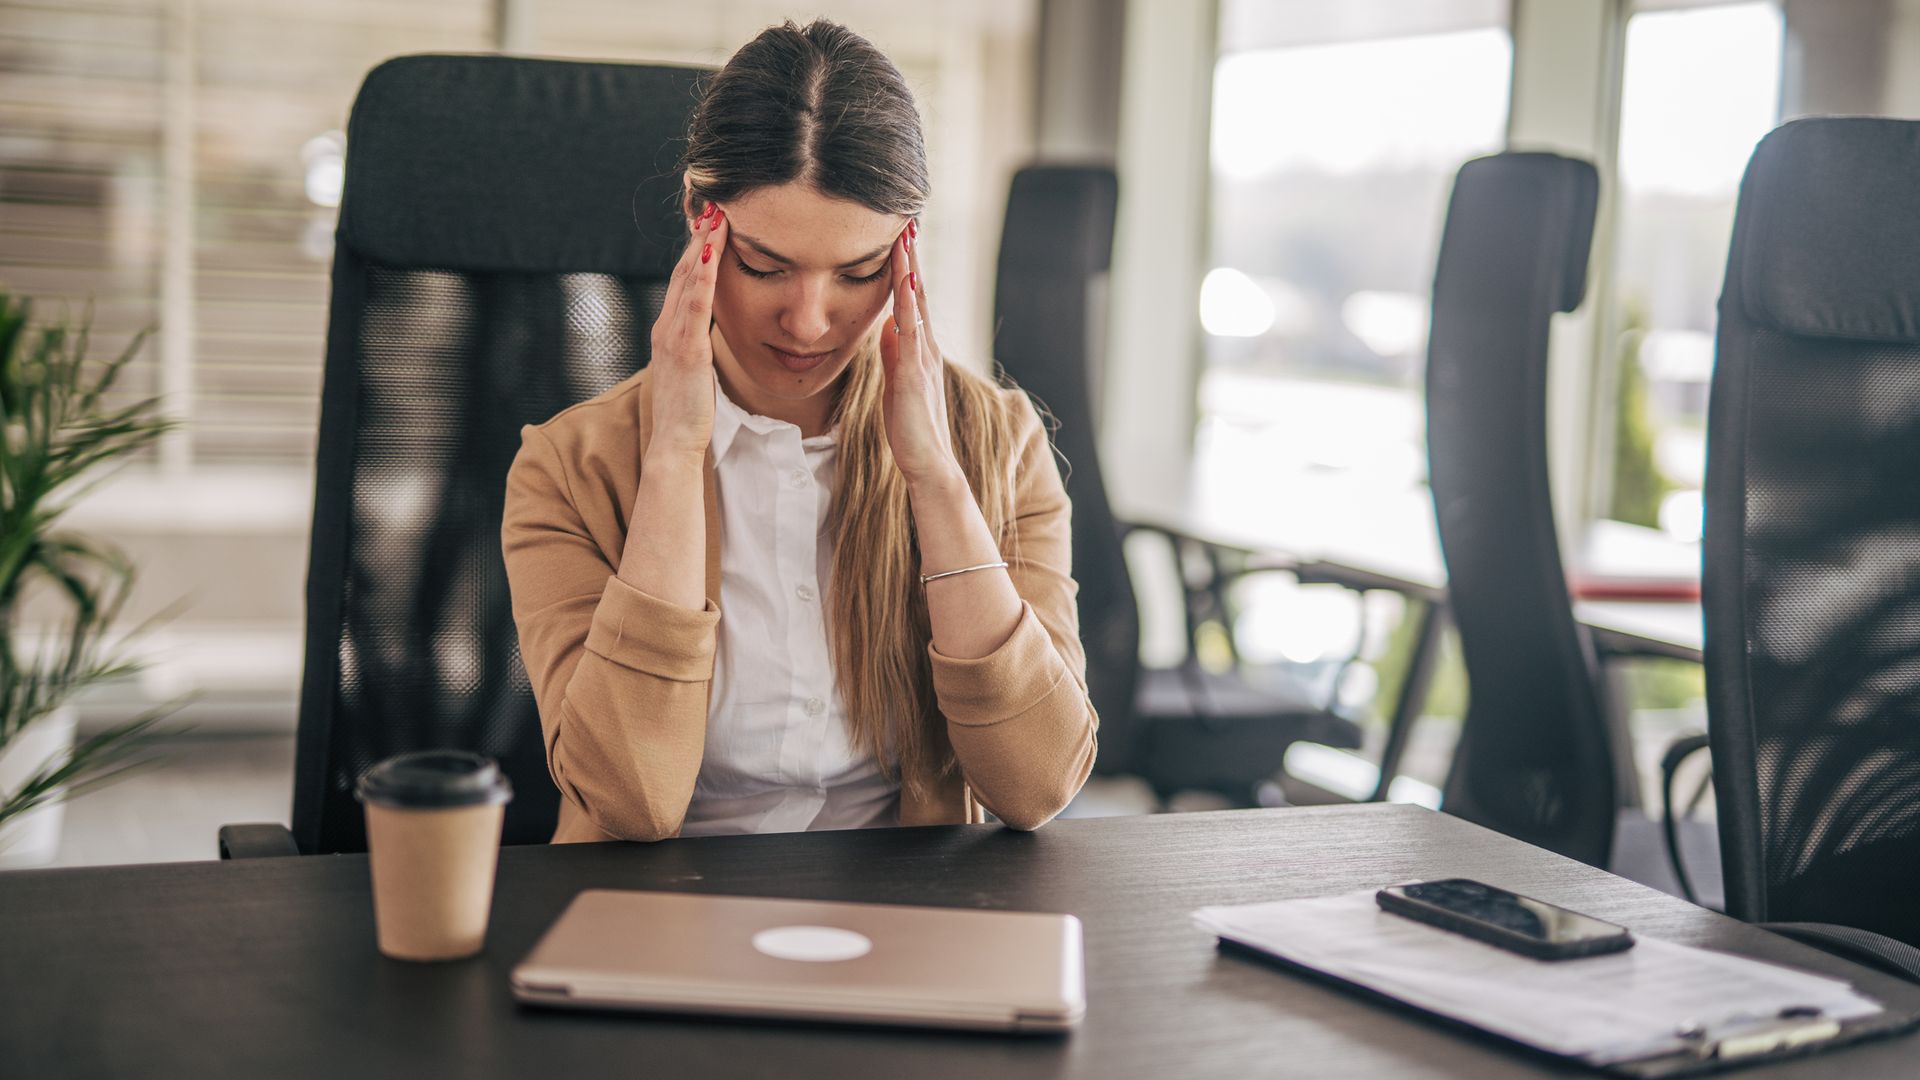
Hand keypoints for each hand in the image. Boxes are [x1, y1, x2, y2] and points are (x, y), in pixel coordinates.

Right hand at [646, 203, 729, 459]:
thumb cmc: (689, 411)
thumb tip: (712, 329)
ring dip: (701, 244)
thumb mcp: (694, 369)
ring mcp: (673, 336)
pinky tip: (711, 252)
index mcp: (670, 330)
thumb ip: (698, 345)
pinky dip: (702, 275)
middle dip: (698, 234)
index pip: (685, 278)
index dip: (697, 247)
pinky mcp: (685, 348)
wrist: (675, 442)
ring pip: (687, 278)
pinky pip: (695, 304)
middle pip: (683, 269)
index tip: (712, 219)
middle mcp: (666, 326)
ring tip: (715, 212)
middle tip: (713, 200)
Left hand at [877, 221, 962, 491]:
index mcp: (920, 350)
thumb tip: (887, 326)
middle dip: (910, 258)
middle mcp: (926, 347)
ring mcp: (923, 357)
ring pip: (916, 304)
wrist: (930, 462)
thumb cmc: (911, 430)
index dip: (905, 270)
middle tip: (906, 222)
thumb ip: (894, 354)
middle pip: (917, 293)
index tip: (899, 240)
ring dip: (910, 269)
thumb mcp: (896, 384)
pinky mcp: (914, 372)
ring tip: (905, 237)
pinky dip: (907, 302)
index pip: (912, 301)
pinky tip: (903, 280)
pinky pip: (911, 329)